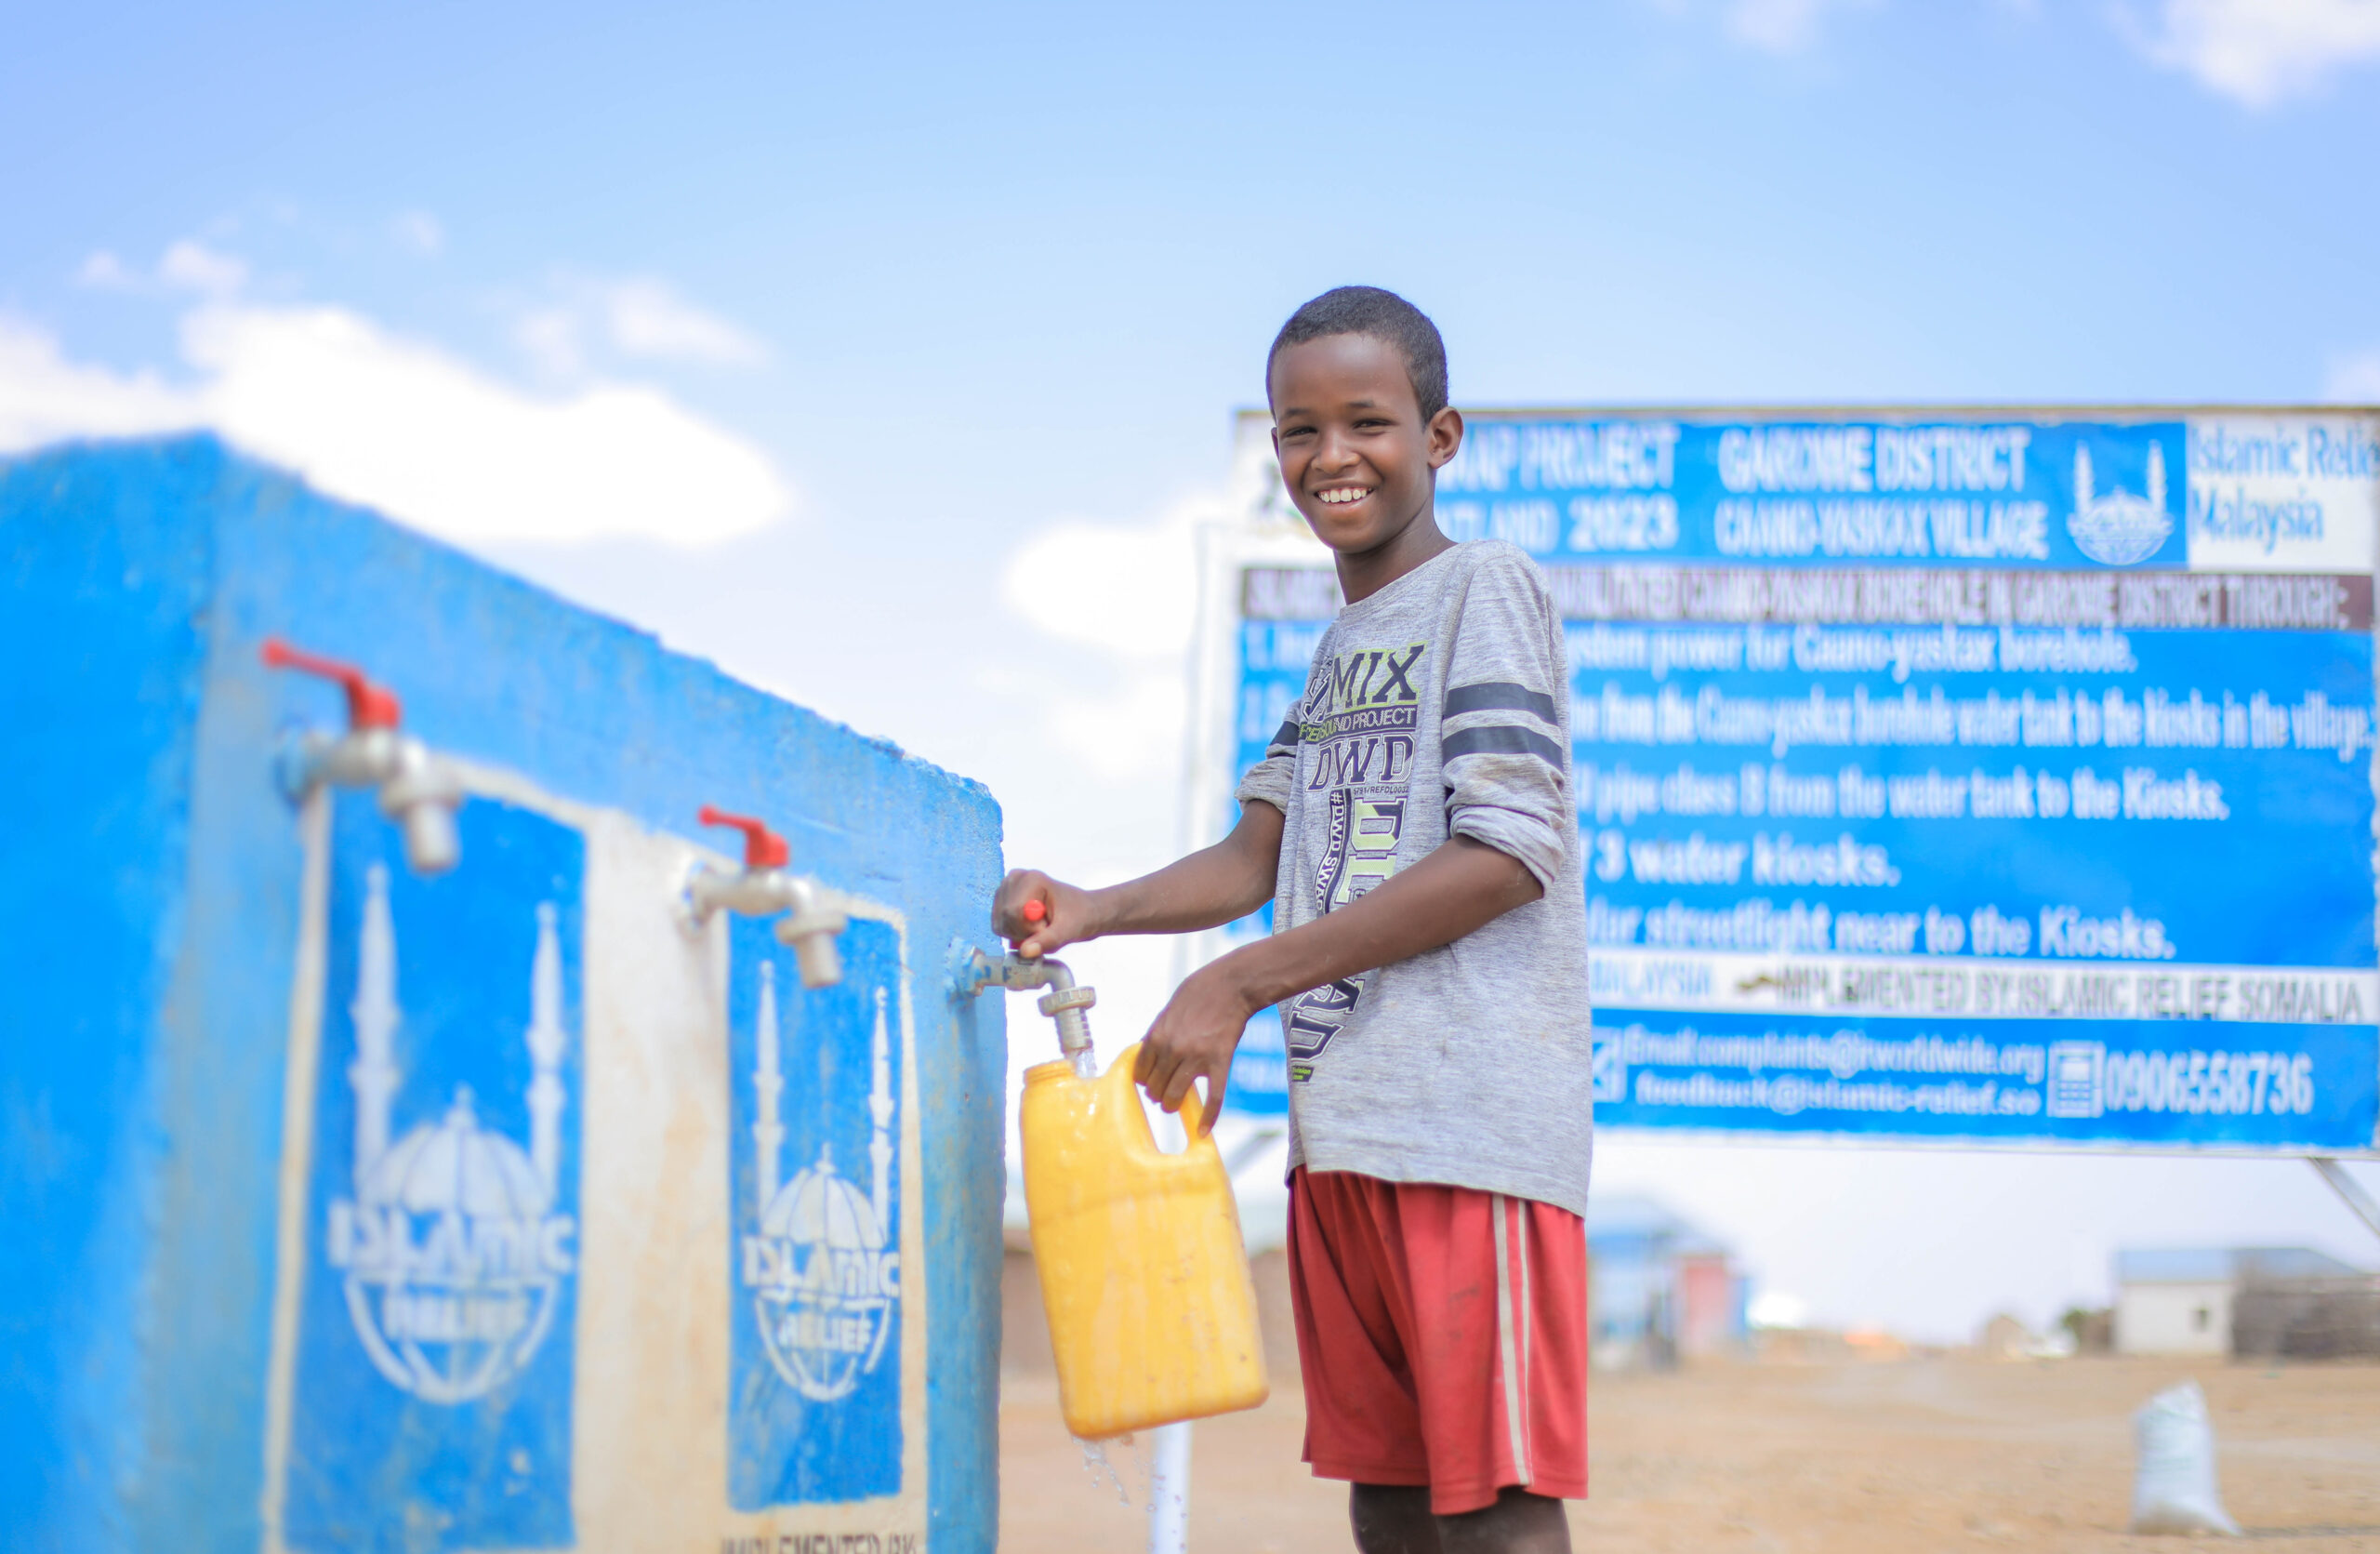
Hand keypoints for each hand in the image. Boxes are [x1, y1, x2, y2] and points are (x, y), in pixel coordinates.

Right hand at [991, 869, 1101, 957]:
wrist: (1085, 911)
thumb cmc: (1081, 916)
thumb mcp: (1068, 931)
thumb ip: (1047, 940)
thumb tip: (1025, 952)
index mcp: (1032, 879)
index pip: (1014, 912)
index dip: (1030, 929)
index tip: (1049, 927)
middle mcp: (1014, 879)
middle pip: (1005, 918)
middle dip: (1025, 933)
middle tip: (1046, 928)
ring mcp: (1006, 889)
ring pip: (1000, 925)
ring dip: (1021, 935)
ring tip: (1041, 927)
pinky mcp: (1003, 901)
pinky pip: (1000, 926)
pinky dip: (1015, 934)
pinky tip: (1032, 927)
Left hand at [1134, 958, 1255, 1135]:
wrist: (1231, 985)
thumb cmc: (1199, 993)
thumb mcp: (1168, 1010)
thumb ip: (1157, 1034)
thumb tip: (1148, 1053)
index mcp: (1157, 1036)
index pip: (1141, 1073)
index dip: (1144, 1082)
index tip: (1150, 1084)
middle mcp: (1172, 1050)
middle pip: (1155, 1087)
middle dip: (1157, 1095)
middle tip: (1164, 1095)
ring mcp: (1196, 1058)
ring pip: (1175, 1096)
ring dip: (1172, 1105)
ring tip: (1174, 1105)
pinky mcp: (1219, 1063)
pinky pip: (1213, 1097)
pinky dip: (1208, 1117)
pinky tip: (1204, 1131)